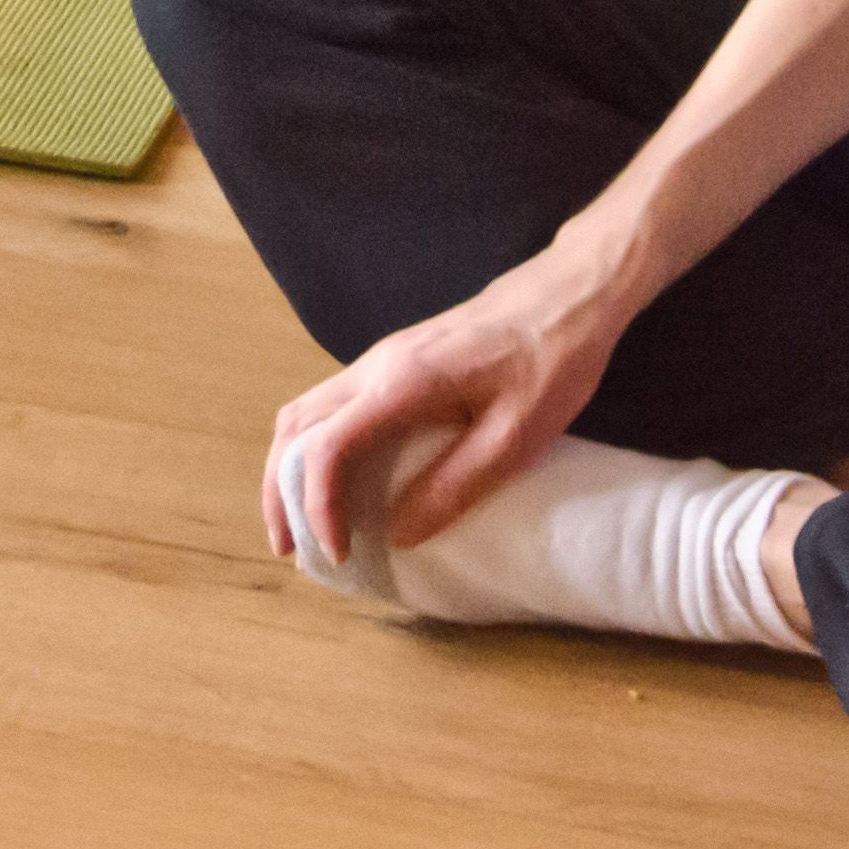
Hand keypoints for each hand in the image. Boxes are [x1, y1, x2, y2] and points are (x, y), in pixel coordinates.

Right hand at [267, 236, 644, 566]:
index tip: (337, 553)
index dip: (317, 506)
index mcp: (402, 383)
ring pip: (307, 410)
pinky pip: (333, 405)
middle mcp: (377, 366)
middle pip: (296, 425)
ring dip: (290, 465)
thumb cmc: (551, 361)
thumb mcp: (516, 436)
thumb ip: (454, 485)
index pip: (326, 447)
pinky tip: (336, 479)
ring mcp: (383, 359)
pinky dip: (316, 446)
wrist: (568, 295)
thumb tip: (398, 535)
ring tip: (300, 521)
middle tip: (287, 548)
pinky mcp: (397, 361)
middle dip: (279, 489)